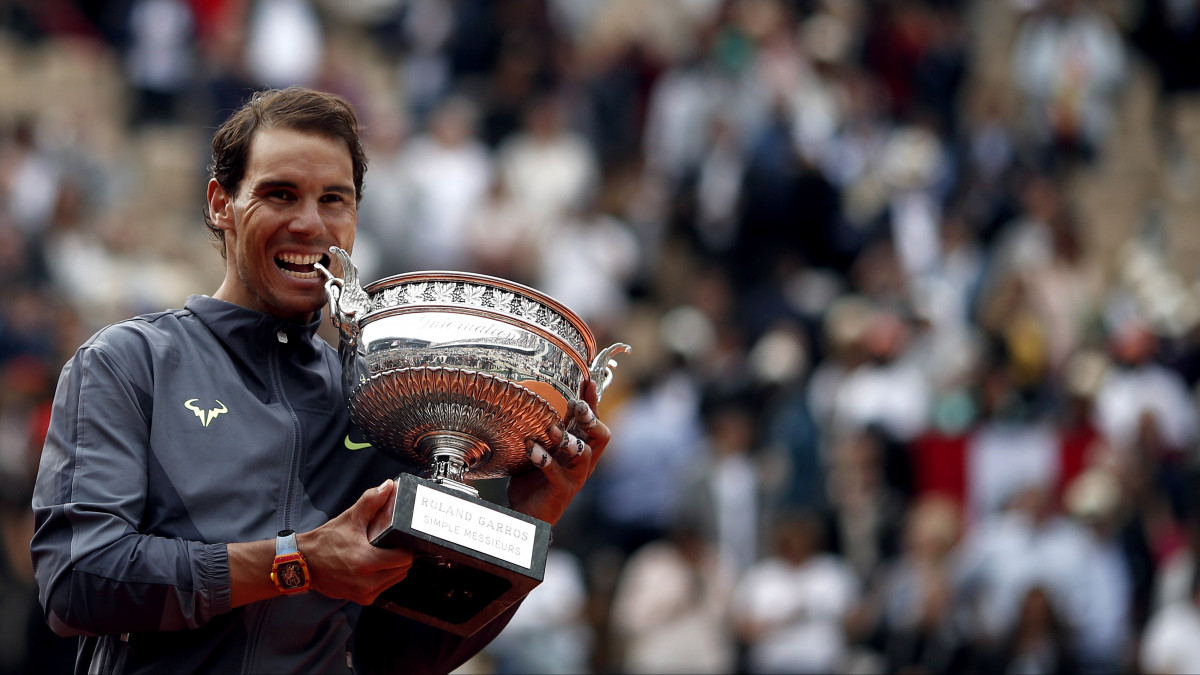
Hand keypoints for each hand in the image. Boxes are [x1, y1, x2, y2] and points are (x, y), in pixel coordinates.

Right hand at [300, 479, 413, 605]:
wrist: (304, 563)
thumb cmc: (326, 541)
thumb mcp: (350, 518)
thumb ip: (371, 501)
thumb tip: (388, 486)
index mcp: (367, 561)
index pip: (405, 559)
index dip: (406, 547)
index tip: (399, 539)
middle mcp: (368, 582)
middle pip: (403, 570)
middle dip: (401, 557)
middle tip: (392, 545)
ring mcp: (365, 593)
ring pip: (395, 580)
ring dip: (393, 568)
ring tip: (383, 554)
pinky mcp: (362, 599)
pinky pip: (383, 587)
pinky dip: (383, 577)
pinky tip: (375, 566)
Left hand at [507, 379, 610, 525]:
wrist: (527, 514)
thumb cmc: (533, 479)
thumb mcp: (541, 448)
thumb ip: (543, 430)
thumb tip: (533, 399)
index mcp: (579, 449)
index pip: (593, 421)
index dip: (593, 401)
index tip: (588, 381)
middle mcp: (583, 462)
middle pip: (601, 435)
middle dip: (591, 418)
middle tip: (576, 405)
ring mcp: (575, 477)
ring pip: (585, 454)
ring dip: (569, 439)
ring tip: (552, 429)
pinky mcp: (562, 490)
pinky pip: (557, 473)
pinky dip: (544, 459)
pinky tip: (531, 449)